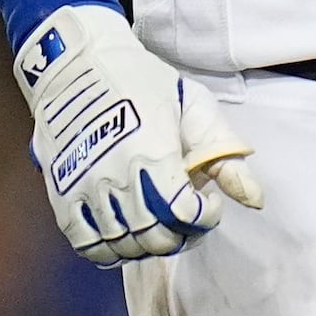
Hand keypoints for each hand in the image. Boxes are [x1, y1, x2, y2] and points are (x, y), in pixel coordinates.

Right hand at [15, 5, 259, 264]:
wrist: (77, 64)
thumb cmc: (143, 83)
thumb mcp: (195, 107)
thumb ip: (225, 157)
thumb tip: (254, 200)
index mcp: (152, 153)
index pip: (182, 213)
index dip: (204, 218)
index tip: (209, 204)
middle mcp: (115, 175)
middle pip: (154, 237)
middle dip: (180, 236)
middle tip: (186, 219)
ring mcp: (84, 187)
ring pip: (121, 245)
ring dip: (147, 245)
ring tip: (157, 225)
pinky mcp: (60, 192)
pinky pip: (84, 243)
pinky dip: (108, 250)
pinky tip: (125, 236)